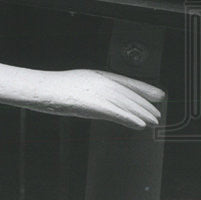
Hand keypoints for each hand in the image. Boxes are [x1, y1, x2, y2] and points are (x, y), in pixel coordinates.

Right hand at [31, 69, 164, 129]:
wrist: (41, 88)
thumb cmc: (54, 88)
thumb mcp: (78, 84)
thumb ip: (94, 92)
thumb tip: (106, 103)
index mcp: (98, 74)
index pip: (128, 81)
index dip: (145, 89)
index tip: (158, 95)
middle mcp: (101, 81)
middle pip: (129, 94)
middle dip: (145, 105)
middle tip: (157, 114)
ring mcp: (98, 92)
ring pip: (126, 104)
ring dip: (142, 113)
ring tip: (153, 121)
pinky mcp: (93, 103)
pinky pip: (116, 113)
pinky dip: (130, 118)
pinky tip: (139, 125)